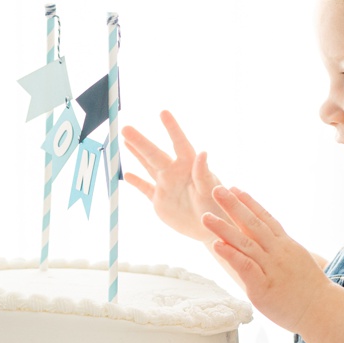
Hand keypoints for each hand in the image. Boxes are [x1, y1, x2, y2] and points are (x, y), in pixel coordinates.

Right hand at [122, 111, 221, 243]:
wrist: (212, 229)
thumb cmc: (218, 207)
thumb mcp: (212, 190)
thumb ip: (204, 173)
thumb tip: (203, 153)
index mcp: (189, 167)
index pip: (179, 143)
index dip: (172, 128)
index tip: (163, 113)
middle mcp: (175, 172)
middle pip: (154, 154)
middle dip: (140, 141)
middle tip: (126, 128)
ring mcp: (166, 186)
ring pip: (147, 166)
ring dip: (136, 154)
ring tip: (125, 140)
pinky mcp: (160, 201)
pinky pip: (144, 188)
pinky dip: (135, 182)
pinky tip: (126, 174)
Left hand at [202, 186, 333, 333]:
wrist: (322, 311)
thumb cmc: (308, 290)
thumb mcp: (296, 261)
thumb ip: (279, 250)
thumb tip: (264, 242)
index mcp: (285, 245)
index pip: (265, 219)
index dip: (249, 203)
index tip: (235, 189)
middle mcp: (278, 252)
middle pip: (253, 224)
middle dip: (234, 206)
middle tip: (216, 189)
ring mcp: (270, 268)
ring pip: (245, 243)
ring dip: (224, 228)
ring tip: (206, 217)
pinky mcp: (262, 287)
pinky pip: (245, 267)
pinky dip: (231, 255)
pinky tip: (216, 245)